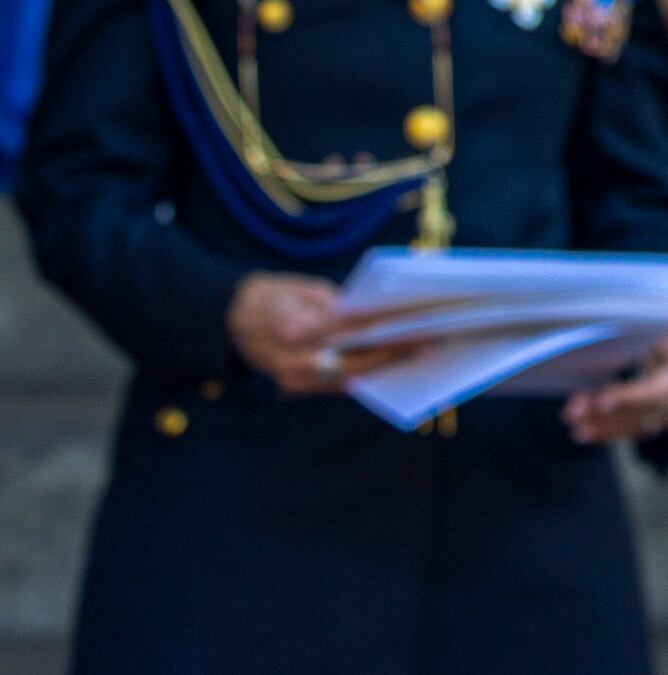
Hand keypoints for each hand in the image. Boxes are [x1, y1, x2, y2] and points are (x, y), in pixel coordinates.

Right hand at [226, 274, 412, 393]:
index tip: (408, 321)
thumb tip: (375, 310)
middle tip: (425, 341)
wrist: (235, 319)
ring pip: (346, 377)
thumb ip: (333, 303)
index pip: (341, 329)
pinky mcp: (295, 387)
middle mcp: (287, 358)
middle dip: (389, 352)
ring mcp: (290, 377)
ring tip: (419, 354)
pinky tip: (396, 366)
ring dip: (384, 368)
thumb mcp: (300, 288)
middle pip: (348, 360)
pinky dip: (367, 376)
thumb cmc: (275, 296)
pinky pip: (336, 386)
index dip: (377, 328)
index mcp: (287, 325)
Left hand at [563, 326, 667, 446]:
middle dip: (606, 416)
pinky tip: (586, 428)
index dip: (628, 398)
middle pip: (643, 413)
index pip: (658, 392)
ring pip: (637, 425)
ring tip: (574, 424)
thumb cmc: (667, 325)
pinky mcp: (663, 419)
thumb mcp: (660, 322)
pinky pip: (635, 428)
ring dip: (603, 426)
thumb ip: (646, 332)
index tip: (599, 401)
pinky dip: (609, 428)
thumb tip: (640, 340)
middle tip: (572, 415)